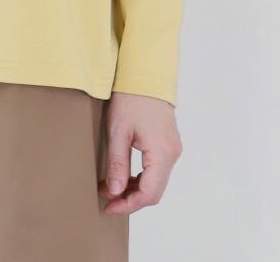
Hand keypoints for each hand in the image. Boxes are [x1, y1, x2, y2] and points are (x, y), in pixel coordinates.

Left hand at [98, 91, 182, 213]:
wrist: (145, 73)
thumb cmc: (131, 97)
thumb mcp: (118, 131)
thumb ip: (118, 163)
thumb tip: (115, 192)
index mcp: (162, 153)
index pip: (149, 194)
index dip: (128, 205)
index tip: (109, 206)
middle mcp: (172, 154)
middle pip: (154, 191)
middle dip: (130, 199)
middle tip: (106, 199)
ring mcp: (172, 148)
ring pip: (156, 181)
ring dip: (135, 188)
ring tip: (111, 188)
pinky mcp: (168, 143)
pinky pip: (157, 169)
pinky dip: (141, 177)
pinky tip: (124, 175)